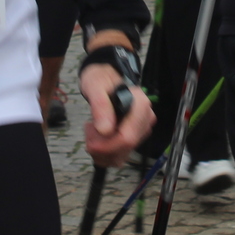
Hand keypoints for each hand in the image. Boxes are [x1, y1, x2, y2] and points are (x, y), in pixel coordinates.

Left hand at [78, 43, 154, 167]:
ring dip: (102, 151)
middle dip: (102, 148)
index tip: (90, 143)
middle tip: (88, 132)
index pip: (128, 137)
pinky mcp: (137, 136)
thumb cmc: (101, 80)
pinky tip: (98, 138)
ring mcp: (142, 128)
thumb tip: (105, 130)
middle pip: (125, 147)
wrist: (106, 79)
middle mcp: (146, 117)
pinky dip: (105, 152)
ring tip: (92, 131)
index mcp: (140, 104)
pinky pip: (121, 155)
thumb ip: (100, 106)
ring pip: (122, 155)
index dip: (107, 146)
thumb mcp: (95, 87)